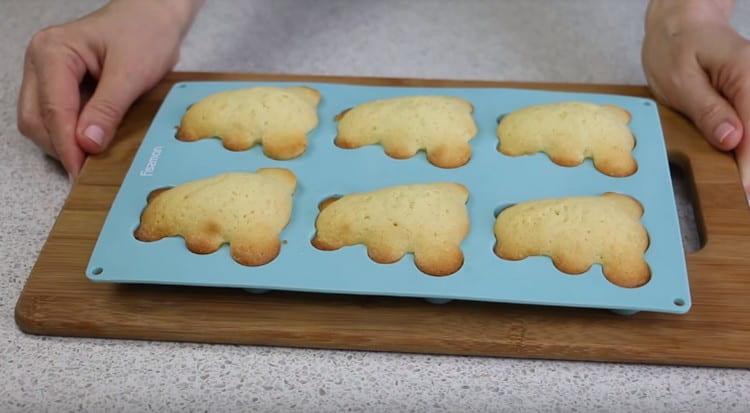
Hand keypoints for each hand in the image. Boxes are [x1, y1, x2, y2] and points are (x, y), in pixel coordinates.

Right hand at [17, 0, 202, 177]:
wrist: (153, 16)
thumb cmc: (145, 33)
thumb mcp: (132, 72)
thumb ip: (108, 108)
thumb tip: (87, 144)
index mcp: (52, 52)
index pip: (53, 109)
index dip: (67, 145)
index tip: (81, 171)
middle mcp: (40, 61)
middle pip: (35, 119)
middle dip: (61, 147)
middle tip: (89, 170)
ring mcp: (46, 73)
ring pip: (39, 122)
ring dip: (63, 143)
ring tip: (93, 158)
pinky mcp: (58, 84)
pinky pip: (54, 117)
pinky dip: (69, 134)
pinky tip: (92, 142)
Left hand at [642, 0, 749, 192]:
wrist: (681, 26)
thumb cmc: (675, 48)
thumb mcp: (680, 78)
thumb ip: (707, 109)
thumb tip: (732, 140)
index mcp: (744, 75)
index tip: (748, 194)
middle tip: (747, 200)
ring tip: (746, 192)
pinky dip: (748, 150)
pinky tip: (743, 172)